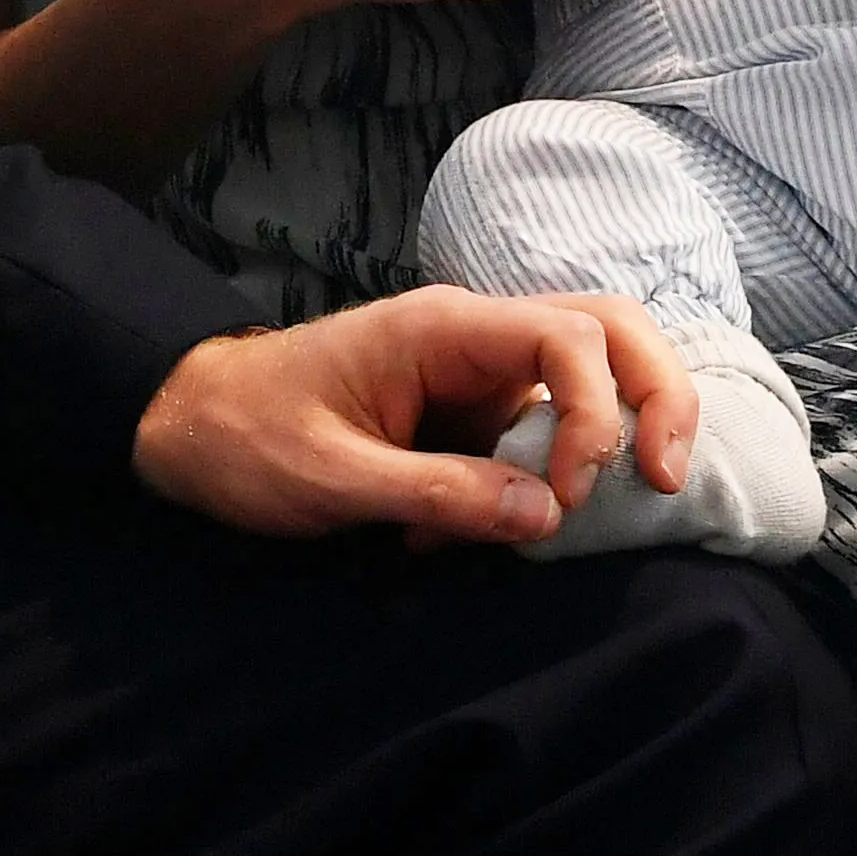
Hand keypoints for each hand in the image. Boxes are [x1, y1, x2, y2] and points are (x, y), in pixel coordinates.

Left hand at [131, 287, 696, 543]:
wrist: (190, 426)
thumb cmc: (248, 439)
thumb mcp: (331, 478)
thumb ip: (438, 493)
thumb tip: (548, 514)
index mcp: (441, 327)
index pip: (567, 335)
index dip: (597, 410)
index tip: (572, 493)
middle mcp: (473, 337)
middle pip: (607, 329)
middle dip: (655, 394)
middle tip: (666, 479)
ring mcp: (479, 374)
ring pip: (591, 372)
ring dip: (619, 428)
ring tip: (624, 496)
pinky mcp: (473, 415)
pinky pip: (546, 427)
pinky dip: (556, 476)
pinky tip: (513, 527)